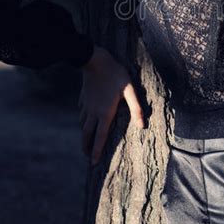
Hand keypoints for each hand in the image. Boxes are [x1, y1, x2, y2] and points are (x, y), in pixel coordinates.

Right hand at [78, 45, 144, 165]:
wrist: (95, 61)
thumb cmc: (115, 74)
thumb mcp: (129, 90)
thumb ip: (136, 108)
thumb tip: (142, 126)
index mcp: (105, 113)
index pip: (100, 137)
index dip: (96, 151)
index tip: (93, 163)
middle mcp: (93, 112)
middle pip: (87, 135)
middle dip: (86, 148)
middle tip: (87, 157)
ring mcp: (86, 106)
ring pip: (83, 125)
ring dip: (84, 136)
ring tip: (86, 142)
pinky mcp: (83, 99)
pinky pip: (81, 114)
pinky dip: (83, 122)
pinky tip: (85, 121)